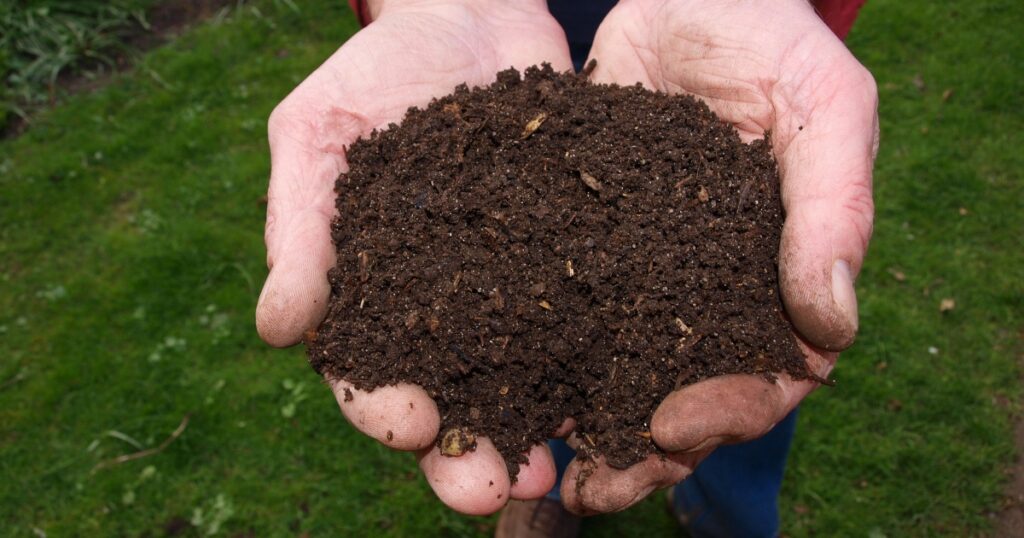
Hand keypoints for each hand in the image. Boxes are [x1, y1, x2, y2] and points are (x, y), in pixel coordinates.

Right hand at [255, 0, 571, 514]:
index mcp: (370, 293)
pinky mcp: (567, 264)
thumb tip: (276, 330)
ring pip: (519, 383)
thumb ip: (298, 227)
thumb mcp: (317, 133)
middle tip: (490, 492)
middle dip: (464, 456)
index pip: (366, 372)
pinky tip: (616, 397)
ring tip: (556, 474)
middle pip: (448, 401)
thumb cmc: (377, 70)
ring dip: (533, 434)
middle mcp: (441, 309)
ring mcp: (509, 291)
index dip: (382, 408)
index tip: (411, 425)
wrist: (471, 13)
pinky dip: (595, 368)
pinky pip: (583, 324)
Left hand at [558, 0, 877, 513]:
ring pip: (615, 371)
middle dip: (642, 449)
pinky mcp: (577, 246)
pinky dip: (531, 357)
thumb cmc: (767, 38)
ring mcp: (640, 274)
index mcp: (776, 276)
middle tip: (593, 488)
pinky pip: (555, 314)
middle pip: (685, 396)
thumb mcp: (822, 103)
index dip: (729, 410)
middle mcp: (706, 290)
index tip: (672, 423)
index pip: (770, 373)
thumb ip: (834, 207)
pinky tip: (494, 389)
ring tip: (535, 468)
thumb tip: (831, 327)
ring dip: (581, 427)